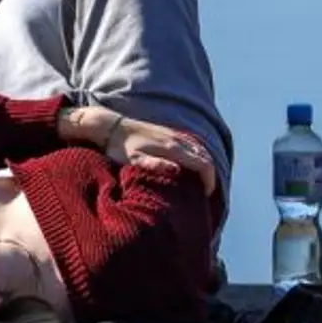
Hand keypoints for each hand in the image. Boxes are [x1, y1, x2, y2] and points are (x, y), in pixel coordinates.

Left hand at [102, 116, 219, 194]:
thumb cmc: (120, 148)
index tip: (205, 195)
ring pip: (200, 148)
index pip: (203, 163)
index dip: (209, 181)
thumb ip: (154, 164)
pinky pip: (191, 144)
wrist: (111, 127)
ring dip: (205, 165)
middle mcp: (176, 139)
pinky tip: (191, 166)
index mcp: (171, 148)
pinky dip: (198, 156)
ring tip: (200, 182)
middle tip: (205, 193)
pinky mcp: (167, 132)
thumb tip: (175, 169)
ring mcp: (172, 134)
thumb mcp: (134, 160)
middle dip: (210, 175)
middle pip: (205, 156)